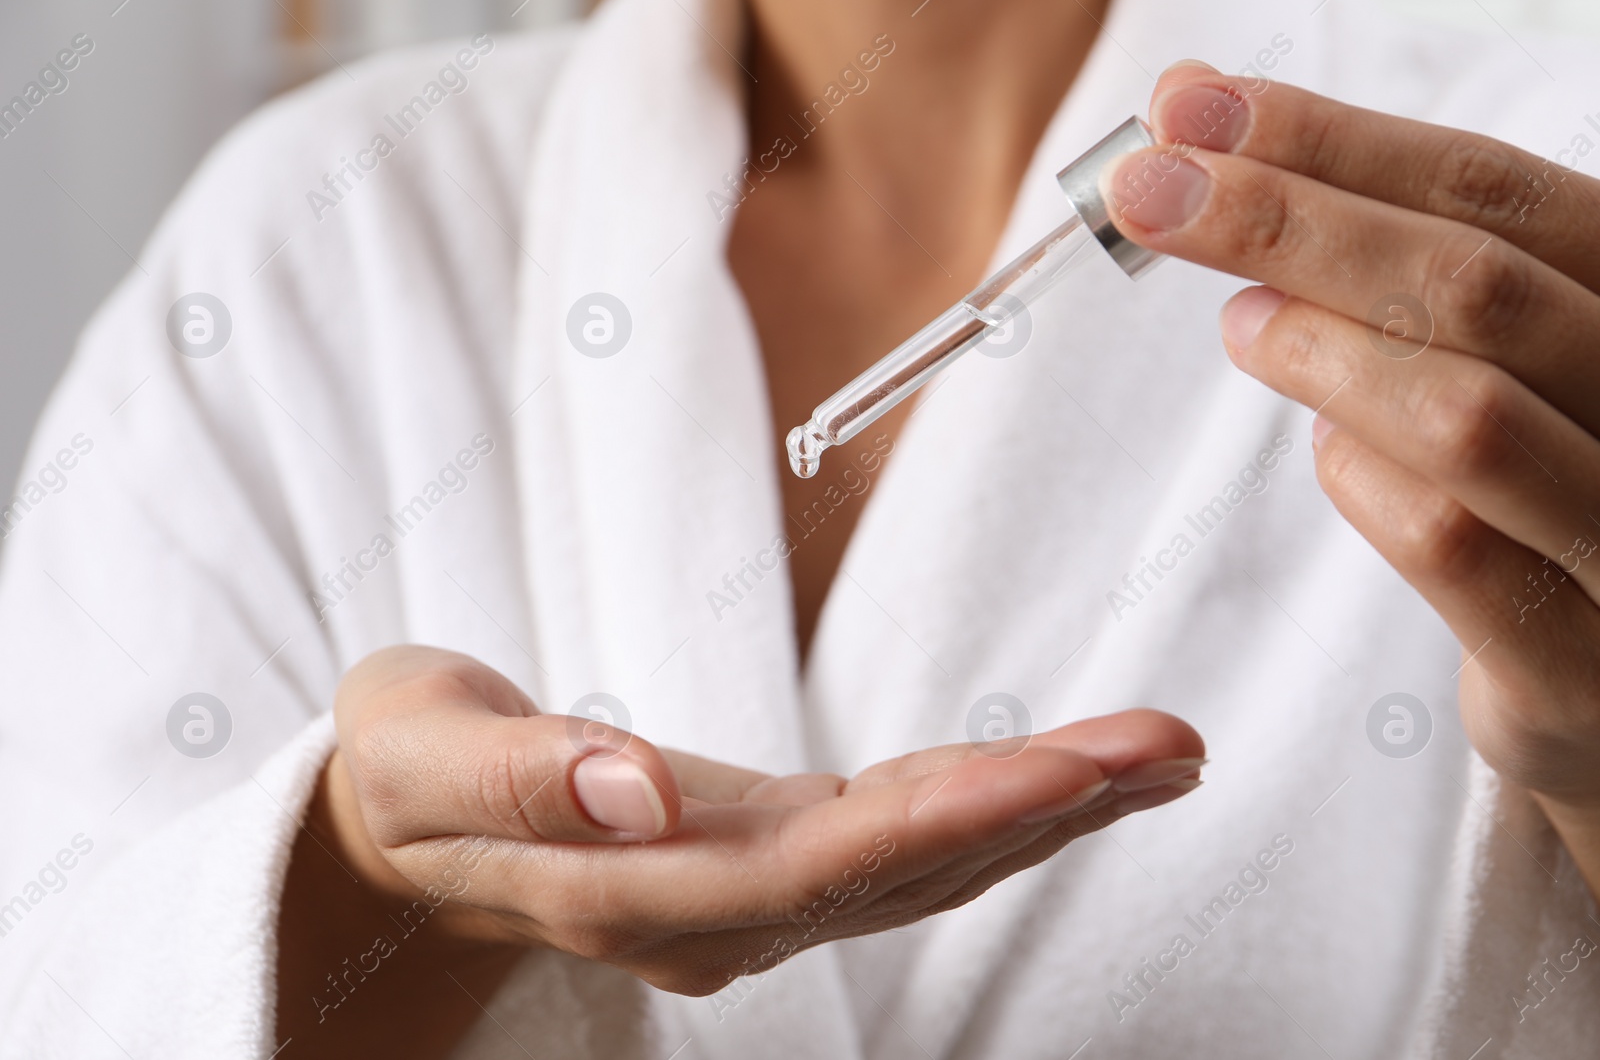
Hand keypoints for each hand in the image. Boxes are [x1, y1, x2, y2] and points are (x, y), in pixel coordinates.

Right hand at [315, 646, 1201, 997]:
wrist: (399, 842)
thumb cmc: (402, 781)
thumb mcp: (419, 753)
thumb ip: (523, 775)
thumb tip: (638, 784)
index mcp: (635, 883)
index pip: (819, 862)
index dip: (950, 820)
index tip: (1070, 770)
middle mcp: (714, 910)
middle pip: (904, 871)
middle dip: (1045, 813)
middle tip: (1172, 750)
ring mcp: (748, 897)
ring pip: (921, 866)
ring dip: (1047, 815)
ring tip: (1162, 756)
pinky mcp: (766, 863)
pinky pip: (900, 845)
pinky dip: (993, 810)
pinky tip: (1067, 780)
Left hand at [1105, 63, 1599, 889]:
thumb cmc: (1543, 482)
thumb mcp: (1503, 345)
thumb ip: (1394, 259)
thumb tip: (1211, 144)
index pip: (1489, 188)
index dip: (1330, 142)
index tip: (1191, 109)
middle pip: (1473, 282)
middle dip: (1286, 222)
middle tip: (1150, 188)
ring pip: (1464, 414)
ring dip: (1319, 350)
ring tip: (1239, 323)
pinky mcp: (1574, 658)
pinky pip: (1449, 546)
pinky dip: (1359, 479)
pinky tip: (1325, 447)